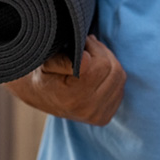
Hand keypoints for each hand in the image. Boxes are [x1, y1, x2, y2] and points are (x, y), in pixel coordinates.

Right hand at [4, 34, 126, 125]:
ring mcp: (97, 116)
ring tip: (93, 56)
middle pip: (113, 70)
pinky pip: (120, 88)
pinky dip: (112, 76)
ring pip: (119, 77)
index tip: (83, 42)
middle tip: (89, 45)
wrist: (39, 96)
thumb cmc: (43, 74)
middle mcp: (86, 110)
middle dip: (102, 53)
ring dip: (109, 62)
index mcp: (71, 98)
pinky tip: (98, 73)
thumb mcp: (46, 63)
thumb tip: (86, 60)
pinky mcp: (104, 117)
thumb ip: (63, 60)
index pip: (100, 65)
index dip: (93, 48)